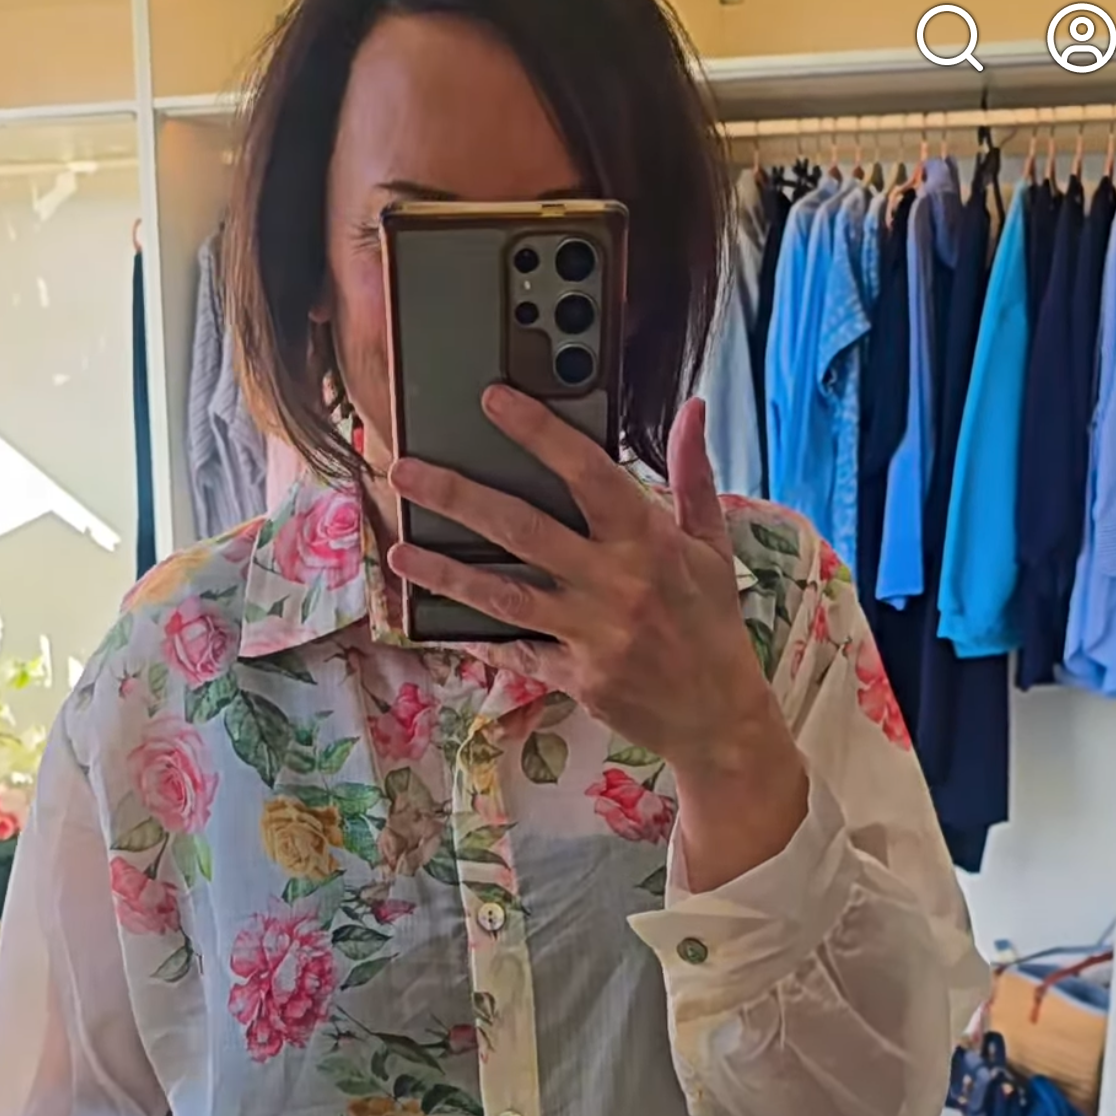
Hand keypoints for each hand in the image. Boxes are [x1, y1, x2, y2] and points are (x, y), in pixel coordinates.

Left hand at [389, 389, 791, 786]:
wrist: (717, 715)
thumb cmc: (710, 624)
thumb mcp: (711, 545)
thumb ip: (694, 475)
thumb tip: (693, 409)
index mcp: (648, 541)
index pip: (588, 473)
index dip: (540, 433)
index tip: (494, 399)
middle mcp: (615, 583)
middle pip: (524, 529)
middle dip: (459, 497)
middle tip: (406, 470)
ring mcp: (592, 633)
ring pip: (505, 595)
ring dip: (446, 572)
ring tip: (398, 552)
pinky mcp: (576, 676)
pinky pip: (517, 651)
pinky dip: (479, 637)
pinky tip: (434, 619)